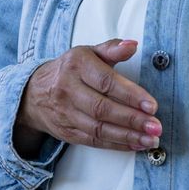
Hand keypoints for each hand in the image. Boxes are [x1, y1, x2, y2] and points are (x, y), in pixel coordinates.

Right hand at [15, 40, 160, 155]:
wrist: (34, 93)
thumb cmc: (69, 71)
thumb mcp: (88, 53)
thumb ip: (112, 49)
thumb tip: (132, 44)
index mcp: (77, 65)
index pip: (106, 82)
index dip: (130, 95)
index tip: (151, 105)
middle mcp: (68, 89)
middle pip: (103, 108)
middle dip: (132, 119)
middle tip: (155, 126)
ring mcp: (66, 113)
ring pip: (98, 128)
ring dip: (127, 136)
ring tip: (150, 139)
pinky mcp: (67, 132)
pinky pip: (93, 141)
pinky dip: (116, 145)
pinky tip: (134, 144)